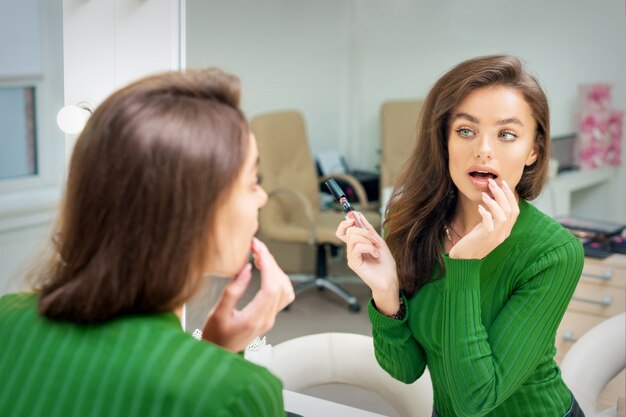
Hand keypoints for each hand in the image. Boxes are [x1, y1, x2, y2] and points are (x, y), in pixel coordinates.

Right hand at [201, 237, 294, 351]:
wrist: (218, 354)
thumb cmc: (214, 337)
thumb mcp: (217, 313)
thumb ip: (232, 291)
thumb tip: (246, 270)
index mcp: (255, 319)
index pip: (271, 288)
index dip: (268, 266)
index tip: (258, 250)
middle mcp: (267, 319)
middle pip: (280, 285)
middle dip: (270, 262)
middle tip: (257, 246)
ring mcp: (270, 318)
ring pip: (286, 289)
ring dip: (276, 269)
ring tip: (260, 256)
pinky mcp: (269, 315)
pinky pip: (282, 293)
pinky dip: (277, 278)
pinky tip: (266, 270)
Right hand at [336, 213, 399, 314]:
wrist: (390, 278)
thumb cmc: (385, 263)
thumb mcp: (378, 241)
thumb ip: (368, 229)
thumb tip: (359, 215)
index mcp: (356, 244)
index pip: (343, 230)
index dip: (346, 221)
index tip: (354, 215)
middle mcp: (351, 249)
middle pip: (348, 231)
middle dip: (364, 231)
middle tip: (374, 240)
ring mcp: (351, 256)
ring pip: (353, 237)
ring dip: (367, 240)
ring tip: (375, 249)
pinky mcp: (353, 263)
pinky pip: (358, 247)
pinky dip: (369, 248)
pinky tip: (375, 254)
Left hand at [449, 178, 518, 259]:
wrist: (464, 260)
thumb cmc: (473, 241)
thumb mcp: (485, 227)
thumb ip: (492, 216)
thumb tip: (492, 198)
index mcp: (506, 231)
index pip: (515, 211)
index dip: (510, 196)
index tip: (503, 184)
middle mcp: (504, 233)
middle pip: (510, 210)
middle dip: (503, 194)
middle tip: (493, 183)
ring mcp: (496, 236)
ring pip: (503, 215)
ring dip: (494, 201)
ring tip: (485, 194)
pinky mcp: (486, 237)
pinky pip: (490, 222)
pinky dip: (486, 212)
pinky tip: (479, 207)